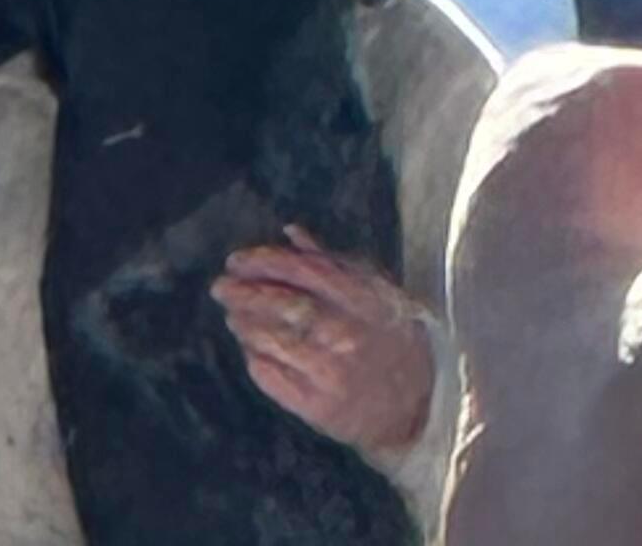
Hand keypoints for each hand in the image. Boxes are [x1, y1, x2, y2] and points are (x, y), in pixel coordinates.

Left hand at [215, 226, 436, 460]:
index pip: (300, 270)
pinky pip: (277, 380)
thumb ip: (331, 260)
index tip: (235, 260)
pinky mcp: (321, 407)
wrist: (421, 401)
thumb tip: (290, 232)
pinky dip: (257, 361)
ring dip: (246, 325)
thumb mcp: (374, 289)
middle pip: (282, 305)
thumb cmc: (391, 333)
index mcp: (360, 297)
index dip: (262, 262)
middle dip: (244, 293)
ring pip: (275, 342)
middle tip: (220, 287)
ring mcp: (332, 372)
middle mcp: (345, 333)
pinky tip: (249, 350)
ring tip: (232, 316)